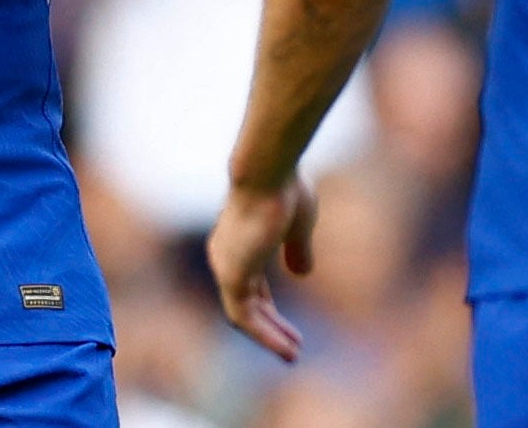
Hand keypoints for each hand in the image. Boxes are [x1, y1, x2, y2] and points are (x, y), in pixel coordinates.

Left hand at [206, 176, 316, 361]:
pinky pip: (245, 318)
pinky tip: (287, 347)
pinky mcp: (231, 277)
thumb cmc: (284, 190)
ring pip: (244, 316)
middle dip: (271, 327)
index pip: (252, 287)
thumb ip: (297, 249)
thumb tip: (302, 274)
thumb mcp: (298, 225)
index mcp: (239, 243)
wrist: (269, 172)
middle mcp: (226, 256)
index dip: (271, 309)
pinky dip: (265, 334)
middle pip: (247, 303)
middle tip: (293, 347)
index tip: (292, 328)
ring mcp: (226, 267)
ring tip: (293, 354)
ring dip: (269, 336)